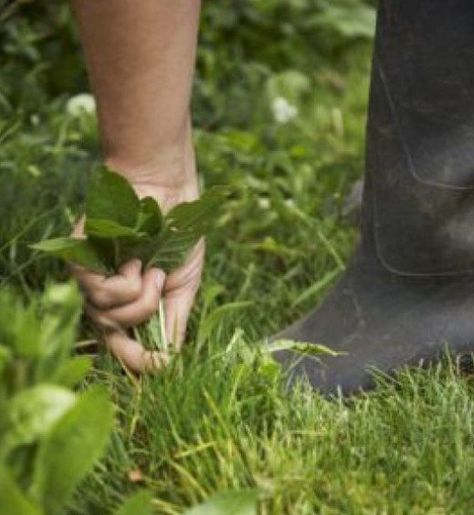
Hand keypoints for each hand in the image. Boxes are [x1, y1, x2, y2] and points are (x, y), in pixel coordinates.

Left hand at [72, 177, 203, 371]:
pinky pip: (100, 295)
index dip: (138, 361)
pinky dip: (126, 284)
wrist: (168, 190)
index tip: (159, 365)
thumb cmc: (178, 234)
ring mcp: (92, 279)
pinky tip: (134, 261)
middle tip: (158, 282)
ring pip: (106, 318)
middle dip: (141, 319)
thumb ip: (172, 322)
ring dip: (140, 298)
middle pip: (112, 336)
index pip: (124, 344)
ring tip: (149, 267)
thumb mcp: (183, 285)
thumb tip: (167, 363)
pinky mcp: (80, 261)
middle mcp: (108, 294)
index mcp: (133, 302)